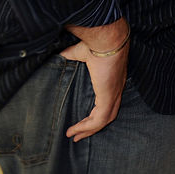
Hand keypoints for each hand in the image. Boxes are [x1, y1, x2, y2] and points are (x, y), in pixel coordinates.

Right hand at [61, 20, 129, 141]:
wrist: (107, 38)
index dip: (97, 112)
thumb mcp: (81, 52)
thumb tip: (57, 55)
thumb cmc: (97, 42)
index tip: (85, 120)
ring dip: (88, 130)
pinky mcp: (109, 96)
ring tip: (74, 136)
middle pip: (108, 115)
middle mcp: (116, 89)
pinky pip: (99, 119)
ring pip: (104, 120)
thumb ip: (70, 56)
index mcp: (113, 80)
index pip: (108, 101)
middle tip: (79, 135)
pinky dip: (86, 127)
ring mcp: (114, 93)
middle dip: (93, 127)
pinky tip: (74, 131)